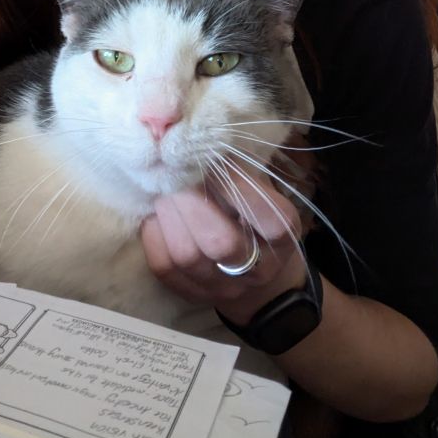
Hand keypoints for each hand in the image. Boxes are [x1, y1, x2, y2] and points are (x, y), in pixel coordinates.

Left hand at [140, 170, 308, 326]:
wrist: (256, 277)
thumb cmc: (256, 218)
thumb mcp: (263, 193)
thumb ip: (241, 172)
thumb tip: (201, 143)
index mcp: (283, 238)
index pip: (268, 219)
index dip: (237, 187)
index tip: (211, 160)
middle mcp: (256, 269)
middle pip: (221, 242)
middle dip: (192, 201)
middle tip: (174, 173)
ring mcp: (223, 287)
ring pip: (188, 256)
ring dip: (169, 215)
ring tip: (162, 190)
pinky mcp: (193, 295)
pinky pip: (165, 268)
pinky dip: (154, 235)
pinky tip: (156, 215)